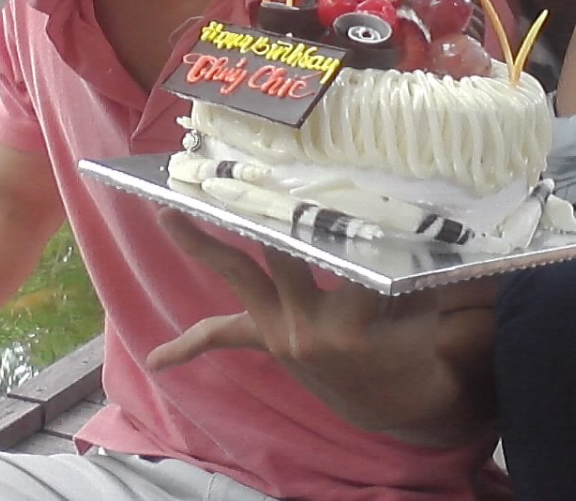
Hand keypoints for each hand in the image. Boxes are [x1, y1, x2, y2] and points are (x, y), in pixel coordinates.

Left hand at [147, 211, 497, 443]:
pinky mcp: (266, 340)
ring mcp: (280, 332)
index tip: (328, 176)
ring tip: (164, 215)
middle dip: (262, 215)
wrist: (387, 400)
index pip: (342, 255)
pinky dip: (190, 344)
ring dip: (200, 246)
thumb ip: (410, 263)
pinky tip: (155, 361)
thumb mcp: (420, 303)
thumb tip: (410, 211)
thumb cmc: (409, 343)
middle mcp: (307, 325)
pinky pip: (226, 335)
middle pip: (280, 255)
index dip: (340, 219)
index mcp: (353, 320)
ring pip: (238, 278)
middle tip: (238, 174)